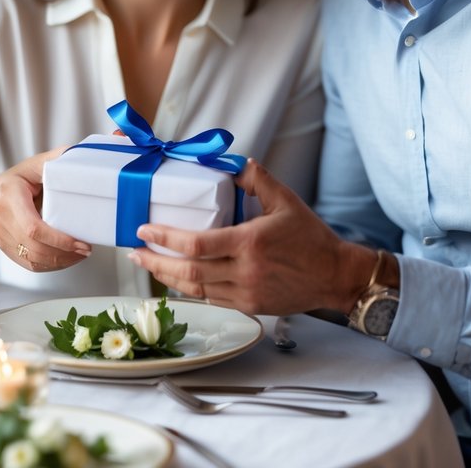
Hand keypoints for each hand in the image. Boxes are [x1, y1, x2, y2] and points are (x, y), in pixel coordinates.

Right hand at [0, 147, 92, 272]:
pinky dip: (50, 266)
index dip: (58, 239)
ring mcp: (3, 238)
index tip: (80, 241)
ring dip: (60, 262)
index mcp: (9, 197)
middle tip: (85, 249)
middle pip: (35, 248)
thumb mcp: (28, 167)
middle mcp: (3, 221)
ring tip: (79, 255)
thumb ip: (50, 161)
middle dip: (64, 253)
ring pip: (32, 260)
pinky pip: (29, 265)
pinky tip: (65, 260)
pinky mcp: (6, 250)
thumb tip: (73, 153)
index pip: (33, 227)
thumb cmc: (12, 183)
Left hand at [128, 159, 374, 314]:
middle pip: (188, 272)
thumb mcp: (286, 201)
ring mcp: (245, 292)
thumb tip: (236, 163)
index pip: (197, 244)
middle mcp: (244, 271)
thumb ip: (258, 180)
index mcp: (249, 242)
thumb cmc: (311, 239)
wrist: (335, 276)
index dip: (166, 239)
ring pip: (195, 290)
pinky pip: (212, 300)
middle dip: (155, 262)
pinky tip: (177, 281)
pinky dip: (191, 291)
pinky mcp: (250, 306)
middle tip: (135, 251)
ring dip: (167, 278)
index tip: (146, 230)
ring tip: (148, 265)